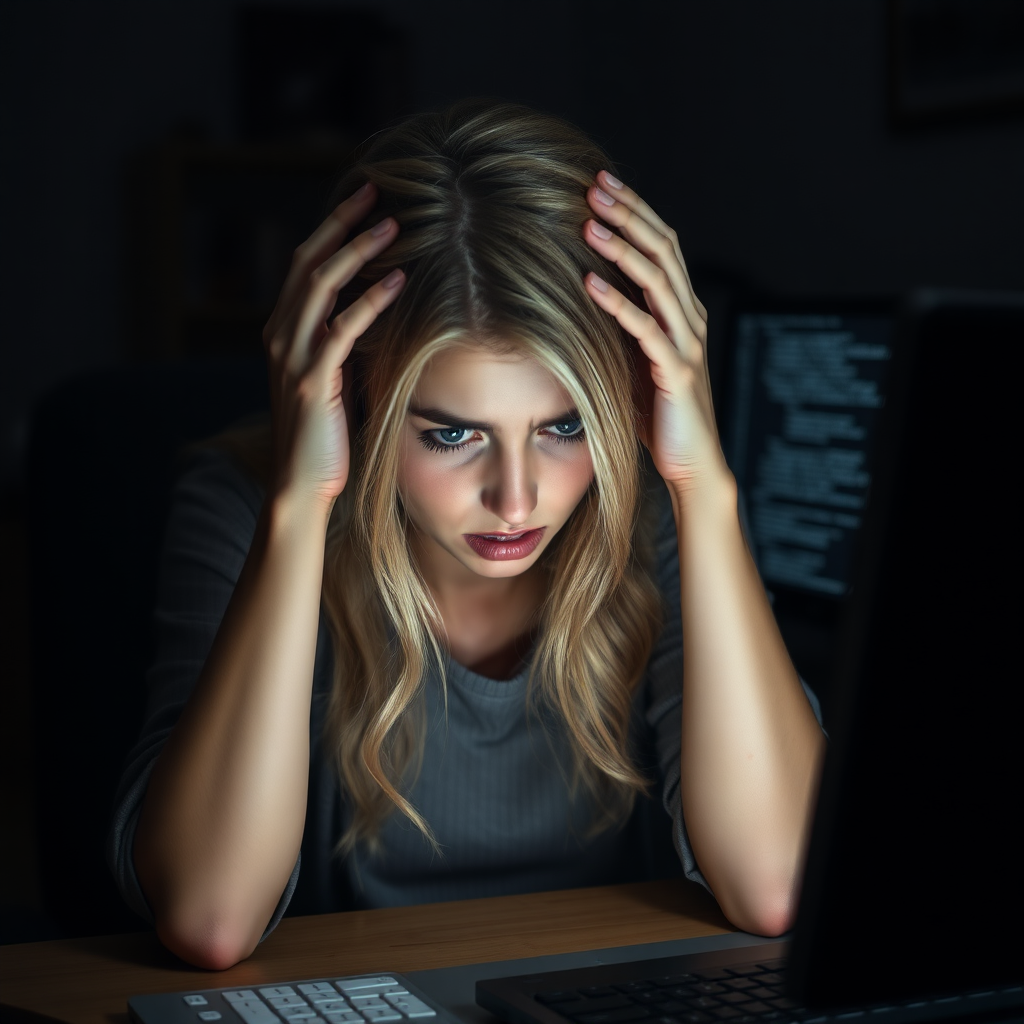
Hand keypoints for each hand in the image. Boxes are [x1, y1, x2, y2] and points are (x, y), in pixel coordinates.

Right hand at [262, 182, 403, 512]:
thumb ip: (346, 343)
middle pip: (308, 261)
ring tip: (394, 226)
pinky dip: (370, 301)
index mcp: (283, 332)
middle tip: (379, 192)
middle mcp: (279, 336)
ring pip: (320, 285)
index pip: (306, 266)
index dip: (333, 229)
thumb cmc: (326, 435)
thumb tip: (384, 310)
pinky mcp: (310, 381)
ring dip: (358, 250)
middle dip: (343, 223)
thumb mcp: (334, 379)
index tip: (366, 202)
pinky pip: (341, 329)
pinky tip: (398, 282)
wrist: (301, 485)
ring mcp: (291, 357)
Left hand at [582, 171, 727, 497]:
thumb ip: (621, 325)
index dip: (635, 211)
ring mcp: (687, 344)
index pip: (662, 246)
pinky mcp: (677, 373)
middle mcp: (690, 319)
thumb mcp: (634, 358)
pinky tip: (590, 283)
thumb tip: (578, 289)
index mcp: (682, 311)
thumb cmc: (658, 414)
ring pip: (658, 281)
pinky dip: (618, 303)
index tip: (600, 183)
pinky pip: (647, 330)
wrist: (691, 464)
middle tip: (594, 185)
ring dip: (622, 247)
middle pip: (664, 249)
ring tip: (588, 222)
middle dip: (629, 213)